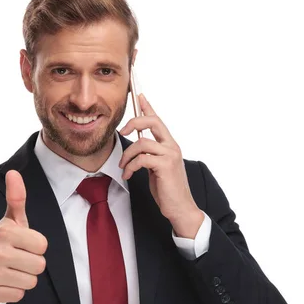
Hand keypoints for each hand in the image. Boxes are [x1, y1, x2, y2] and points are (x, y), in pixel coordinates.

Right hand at [0, 170, 47, 303]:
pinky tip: (4, 282)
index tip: (23, 245)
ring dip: (24, 278)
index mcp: (5, 232)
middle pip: (40, 265)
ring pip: (31, 282)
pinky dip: (14, 291)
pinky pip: (20, 295)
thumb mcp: (10, 222)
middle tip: (17, 260)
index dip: (36, 247)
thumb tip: (13, 172)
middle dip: (32, 265)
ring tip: (11, 271)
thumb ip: (16, 198)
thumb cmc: (2, 243)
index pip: (42, 245)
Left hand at [118, 93, 200, 224]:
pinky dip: (130, 167)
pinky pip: (141, 159)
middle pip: (152, 122)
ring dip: (127, 155)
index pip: (158, 120)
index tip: (139, 95)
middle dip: (134, 122)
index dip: (148, 107)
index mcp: (170, 145)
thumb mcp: (156, 168)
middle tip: (122, 132)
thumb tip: (137, 147)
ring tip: (123, 167)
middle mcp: (172, 146)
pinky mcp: (165, 166)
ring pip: (141, 143)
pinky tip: (127, 175)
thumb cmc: (167, 190)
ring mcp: (170, 155)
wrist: (180, 208)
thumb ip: (150, 155)